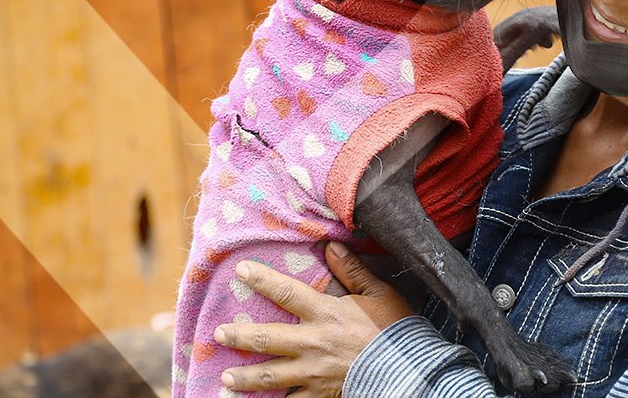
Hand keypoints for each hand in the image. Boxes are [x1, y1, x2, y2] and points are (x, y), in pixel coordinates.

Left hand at [213, 241, 413, 395]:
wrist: (408, 368)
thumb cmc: (395, 328)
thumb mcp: (378, 292)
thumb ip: (352, 270)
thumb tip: (331, 245)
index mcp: (326, 313)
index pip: (287, 293)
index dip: (262, 280)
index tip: (241, 271)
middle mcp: (313, 342)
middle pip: (267, 338)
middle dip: (239, 336)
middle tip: (219, 334)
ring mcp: (313, 372)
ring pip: (270, 376)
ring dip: (245, 377)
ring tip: (226, 377)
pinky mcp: (319, 394)